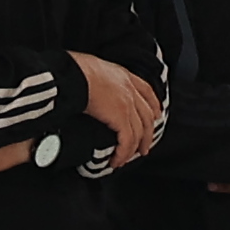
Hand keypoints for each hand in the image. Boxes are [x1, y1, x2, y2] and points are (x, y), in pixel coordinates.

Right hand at [73, 51, 165, 168]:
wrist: (74, 74)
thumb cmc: (75, 70)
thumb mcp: (93, 69)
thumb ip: (99, 80)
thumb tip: (90, 90)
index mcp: (124, 76)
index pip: (147, 91)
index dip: (153, 105)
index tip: (155, 115)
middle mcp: (130, 90)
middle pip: (146, 116)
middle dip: (147, 135)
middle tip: (144, 148)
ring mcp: (128, 104)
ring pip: (139, 132)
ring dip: (133, 149)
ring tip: (125, 159)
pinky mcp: (121, 117)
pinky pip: (127, 141)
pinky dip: (123, 153)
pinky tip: (116, 160)